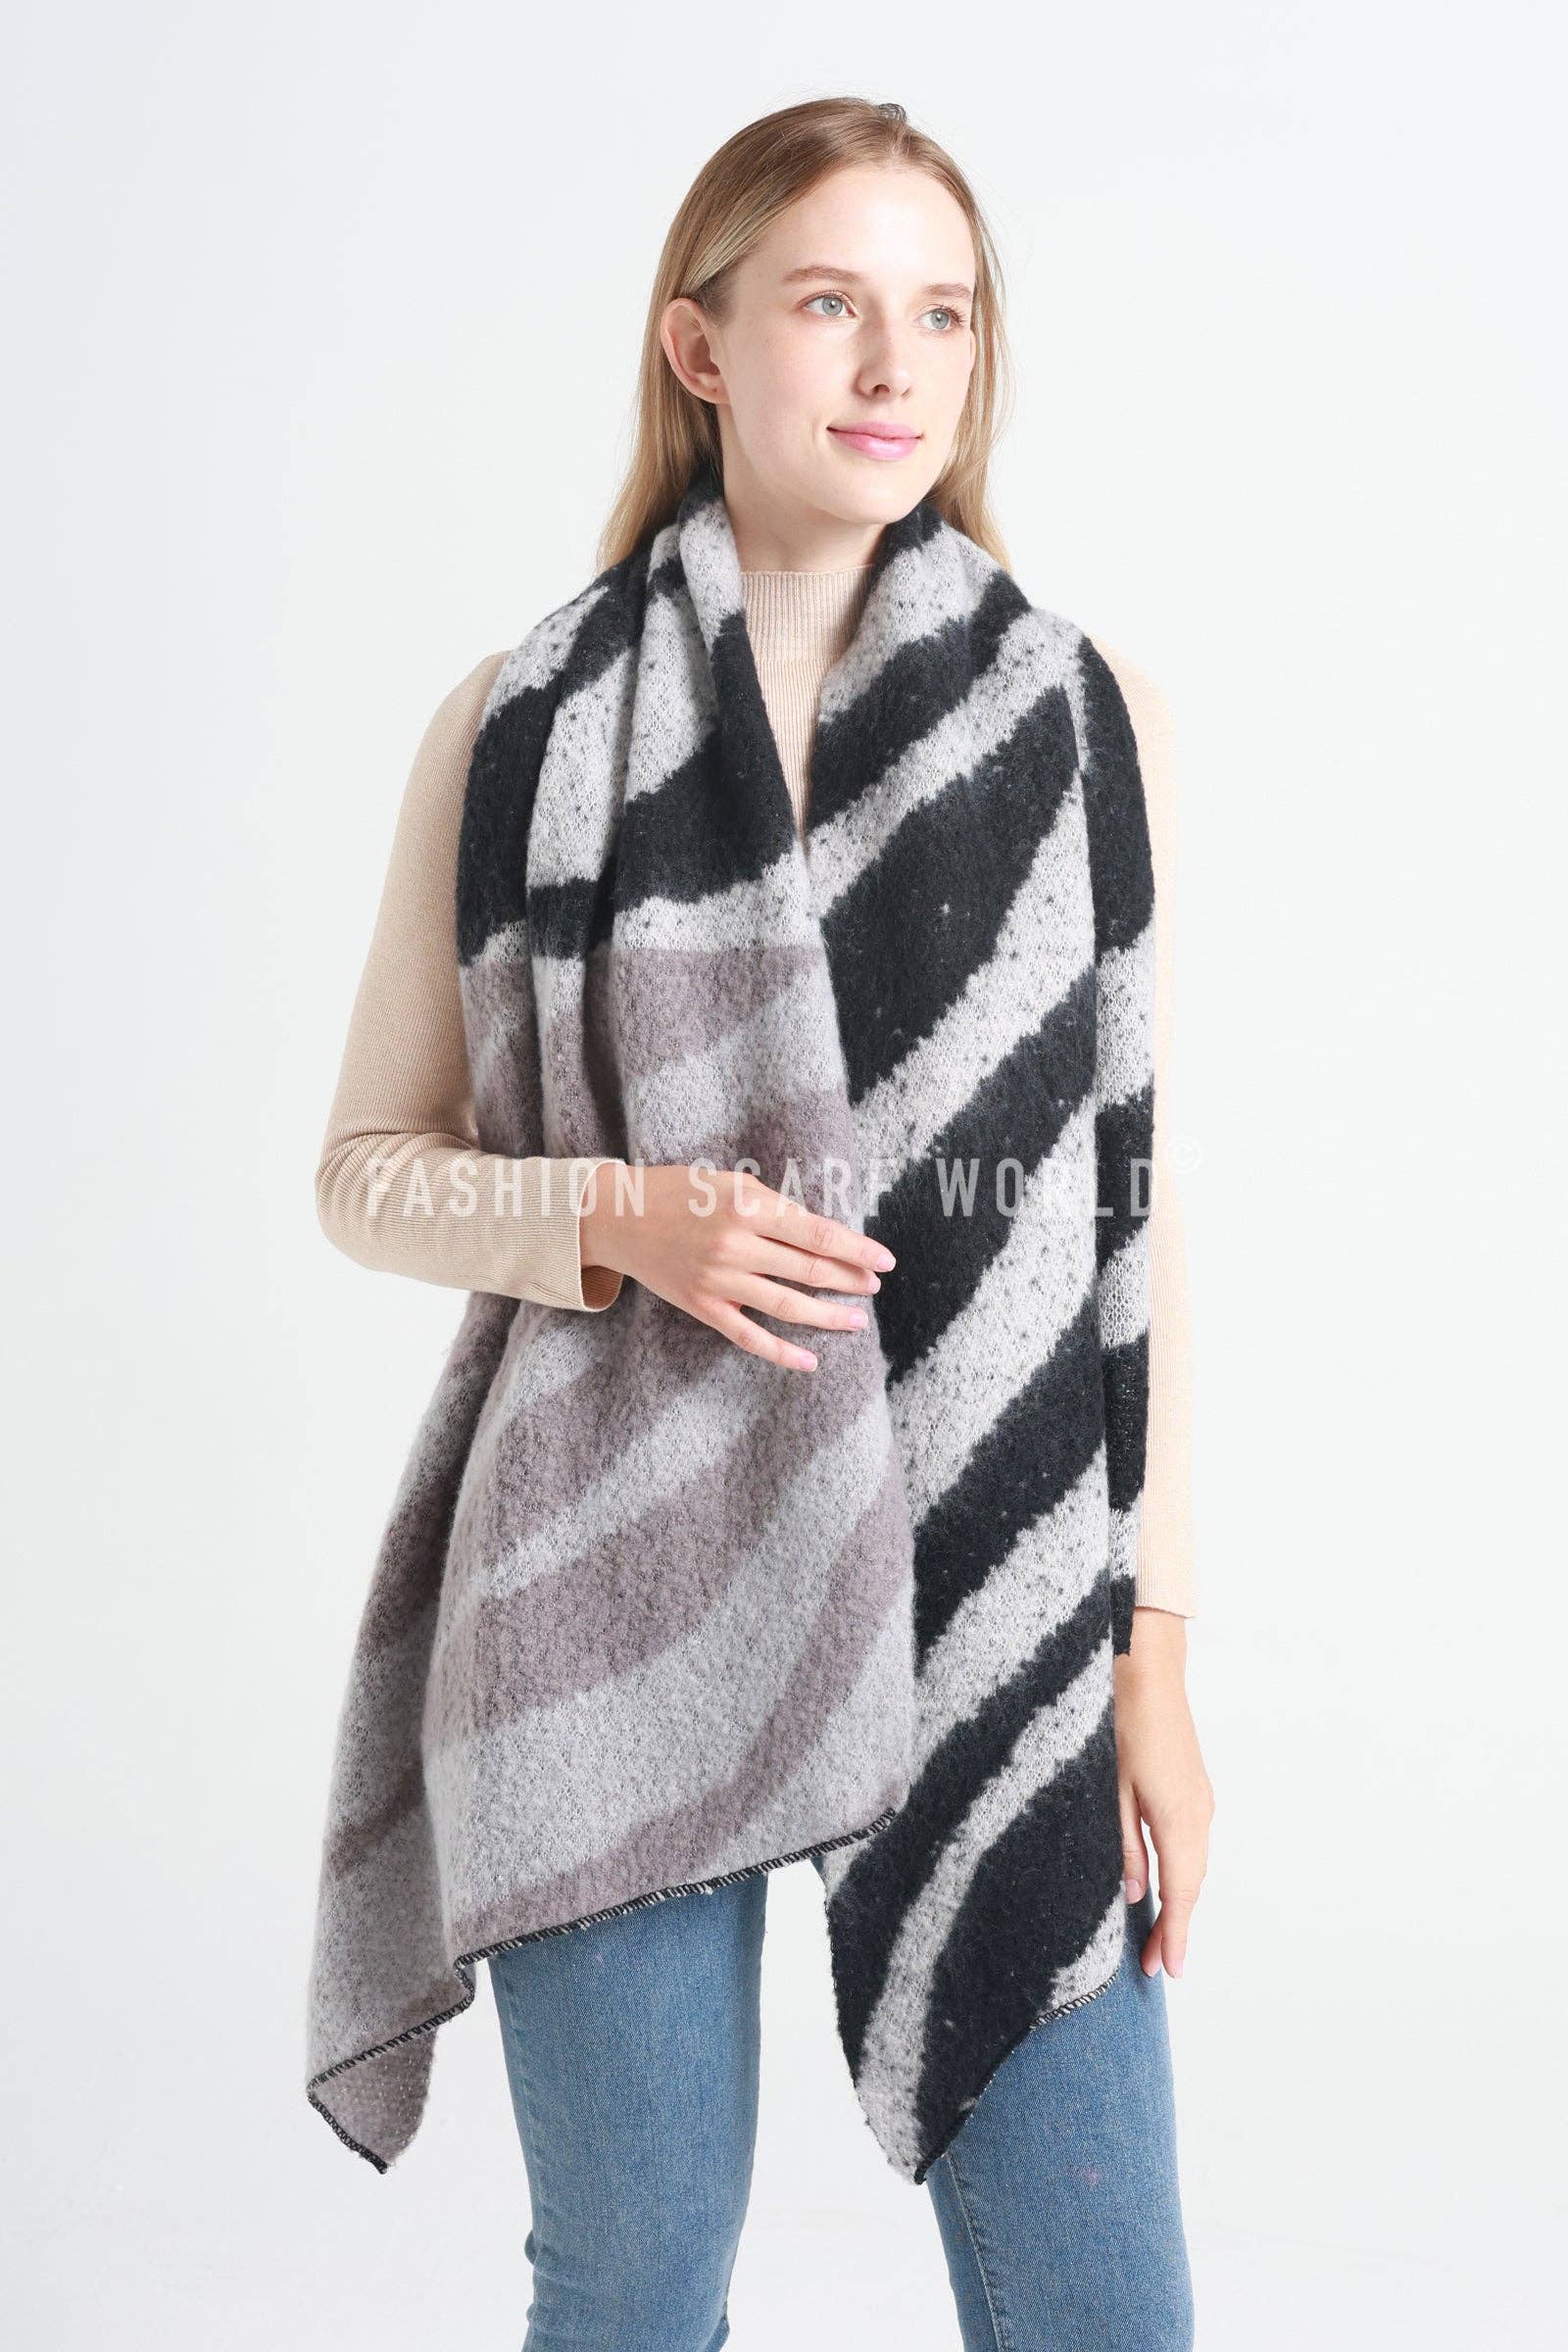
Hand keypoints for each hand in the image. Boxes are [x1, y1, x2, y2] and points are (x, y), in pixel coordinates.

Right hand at [578, 1162, 894, 1370]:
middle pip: (809, 1270)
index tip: (885, 1259)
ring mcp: (719, 1280)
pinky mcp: (702, 1306)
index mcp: (747, 1206)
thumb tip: (820, 1235)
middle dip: (850, 1279)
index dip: (857, 1249)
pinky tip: (810, 1361)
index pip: (817, 1233)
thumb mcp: (730, 1184)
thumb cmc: (678, 1192)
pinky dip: (782, 1353)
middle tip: (873, 1285)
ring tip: (856, 1320)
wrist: (617, 1217)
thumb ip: (773, 1208)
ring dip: (828, 1316)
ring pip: (788, 1306)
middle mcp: (735, 1245)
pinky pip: (750, 1337)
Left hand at [1114, 1606, 1213, 1978]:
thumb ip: (1123, 1844)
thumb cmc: (1119, 1721)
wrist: (1148, 1668)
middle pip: (1191, 1884)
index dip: (1175, 1935)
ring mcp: (1201, 1798)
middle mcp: (1199, 1813)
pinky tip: (1164, 1883)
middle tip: (1158, 1966)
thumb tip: (1136, 1893)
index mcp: (1179, 1818)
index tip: (1169, 1971)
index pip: (1181, 1892)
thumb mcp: (1109, 1788)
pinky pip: (1192, 1841)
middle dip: (1176, 1927)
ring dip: (1179, 1901)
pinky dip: (1181, 1871)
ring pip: (1194, 1863)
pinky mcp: (1194, 1787)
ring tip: (1159, 1936)